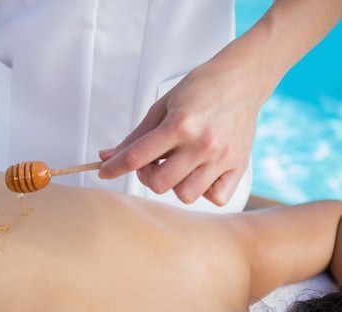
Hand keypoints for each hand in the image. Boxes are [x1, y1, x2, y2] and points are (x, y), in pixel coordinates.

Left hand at [98, 61, 261, 205]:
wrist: (242, 78)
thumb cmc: (201, 88)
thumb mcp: (162, 106)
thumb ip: (136, 136)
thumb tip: (108, 156)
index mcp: (179, 125)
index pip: (136, 157)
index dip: (114, 168)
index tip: (104, 172)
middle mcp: (202, 144)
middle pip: (159, 184)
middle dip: (147, 176)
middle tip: (152, 162)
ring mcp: (222, 157)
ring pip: (185, 195)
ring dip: (175, 185)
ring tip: (178, 166)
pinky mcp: (239, 165)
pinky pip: (217, 198)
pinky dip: (205, 191)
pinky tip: (200, 174)